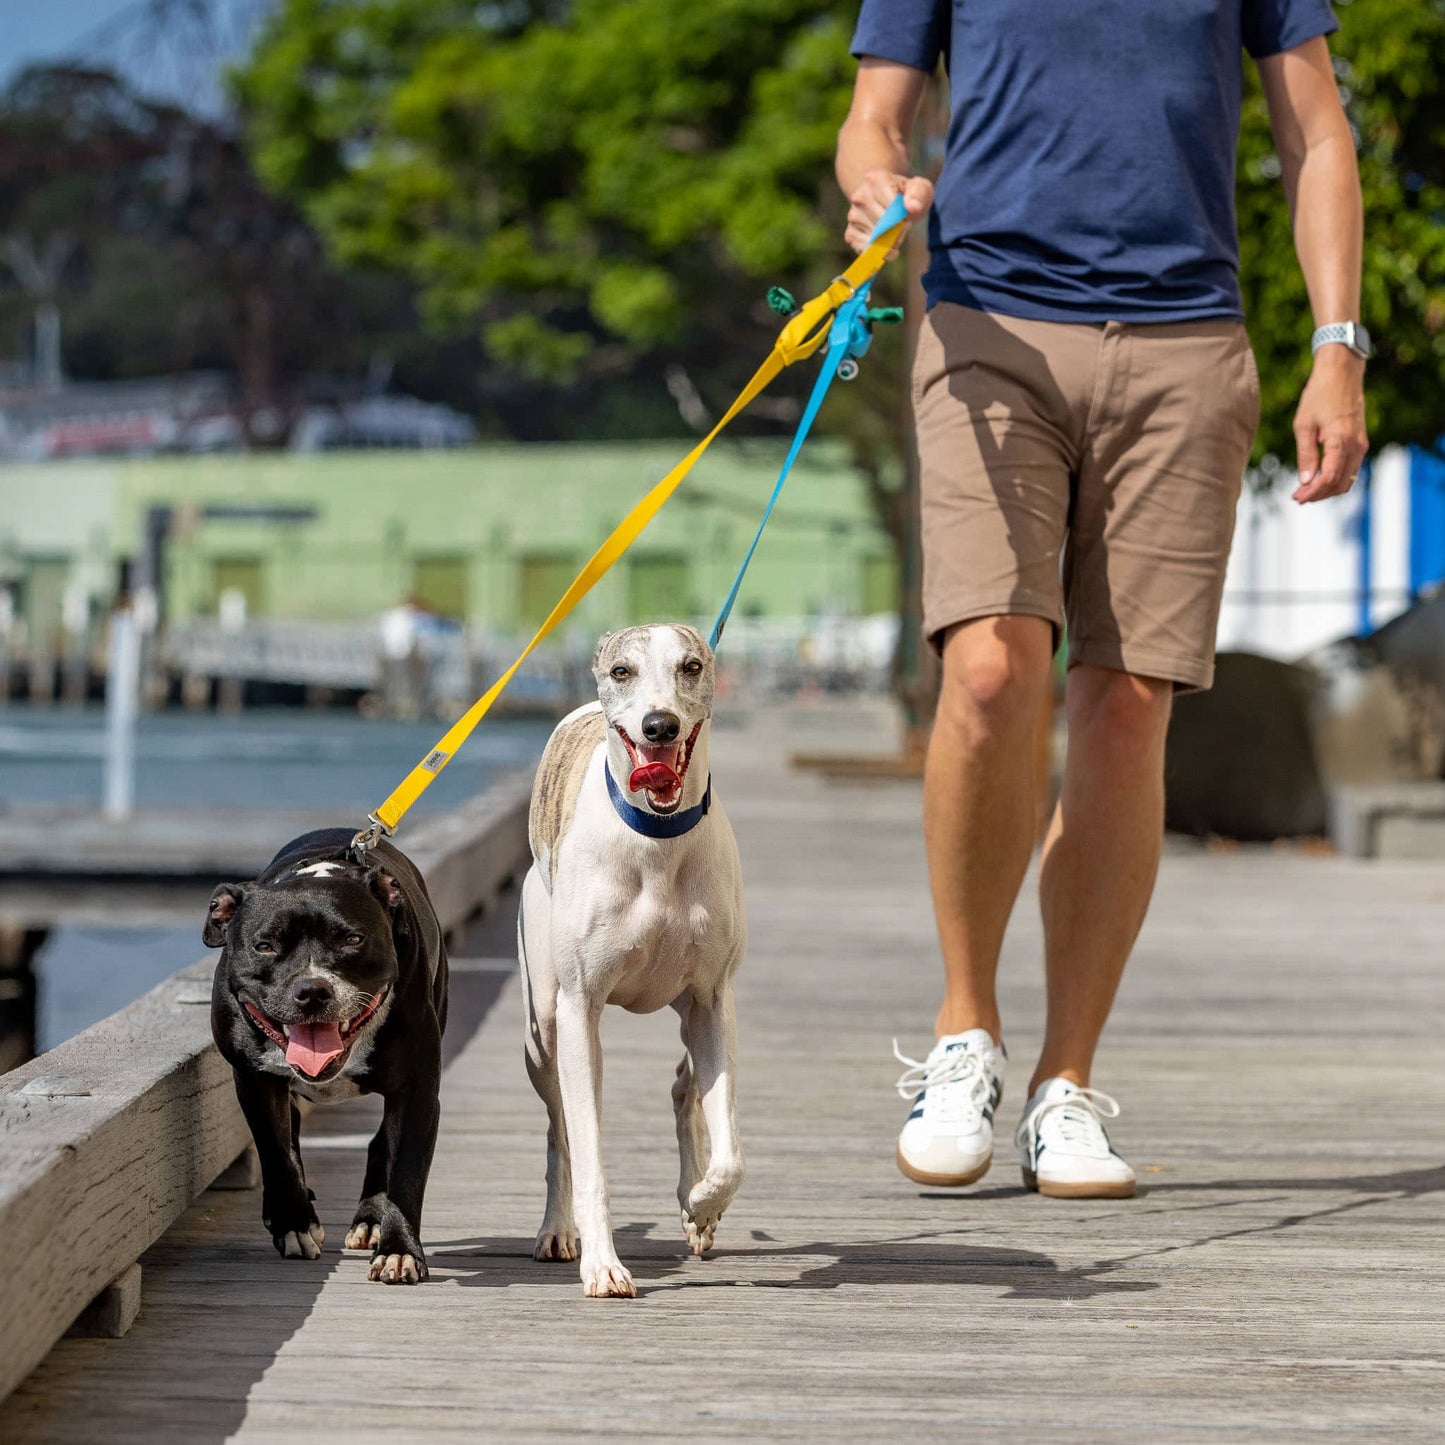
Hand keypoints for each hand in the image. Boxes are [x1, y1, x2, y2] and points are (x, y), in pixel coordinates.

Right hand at [844, 170, 933, 256]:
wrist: (890, 202)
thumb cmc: (906, 196)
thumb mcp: (920, 188)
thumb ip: (919, 194)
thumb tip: (913, 207)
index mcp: (875, 179)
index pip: (890, 206)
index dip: (903, 216)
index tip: (906, 215)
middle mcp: (859, 196)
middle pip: (883, 224)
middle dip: (897, 231)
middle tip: (903, 226)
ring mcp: (853, 216)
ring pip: (875, 238)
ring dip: (890, 243)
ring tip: (894, 233)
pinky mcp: (850, 233)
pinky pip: (865, 249)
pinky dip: (879, 252)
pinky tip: (887, 246)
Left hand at [1292, 347, 1367, 502]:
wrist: (1342, 374)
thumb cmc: (1319, 395)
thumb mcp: (1304, 425)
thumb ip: (1306, 455)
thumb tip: (1305, 481)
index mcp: (1341, 441)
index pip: (1329, 478)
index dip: (1312, 492)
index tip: (1296, 498)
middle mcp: (1356, 446)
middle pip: (1340, 484)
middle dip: (1319, 494)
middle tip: (1298, 497)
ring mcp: (1361, 444)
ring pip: (1348, 479)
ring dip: (1328, 489)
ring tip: (1305, 490)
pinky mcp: (1360, 442)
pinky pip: (1350, 468)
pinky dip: (1335, 478)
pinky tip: (1317, 477)